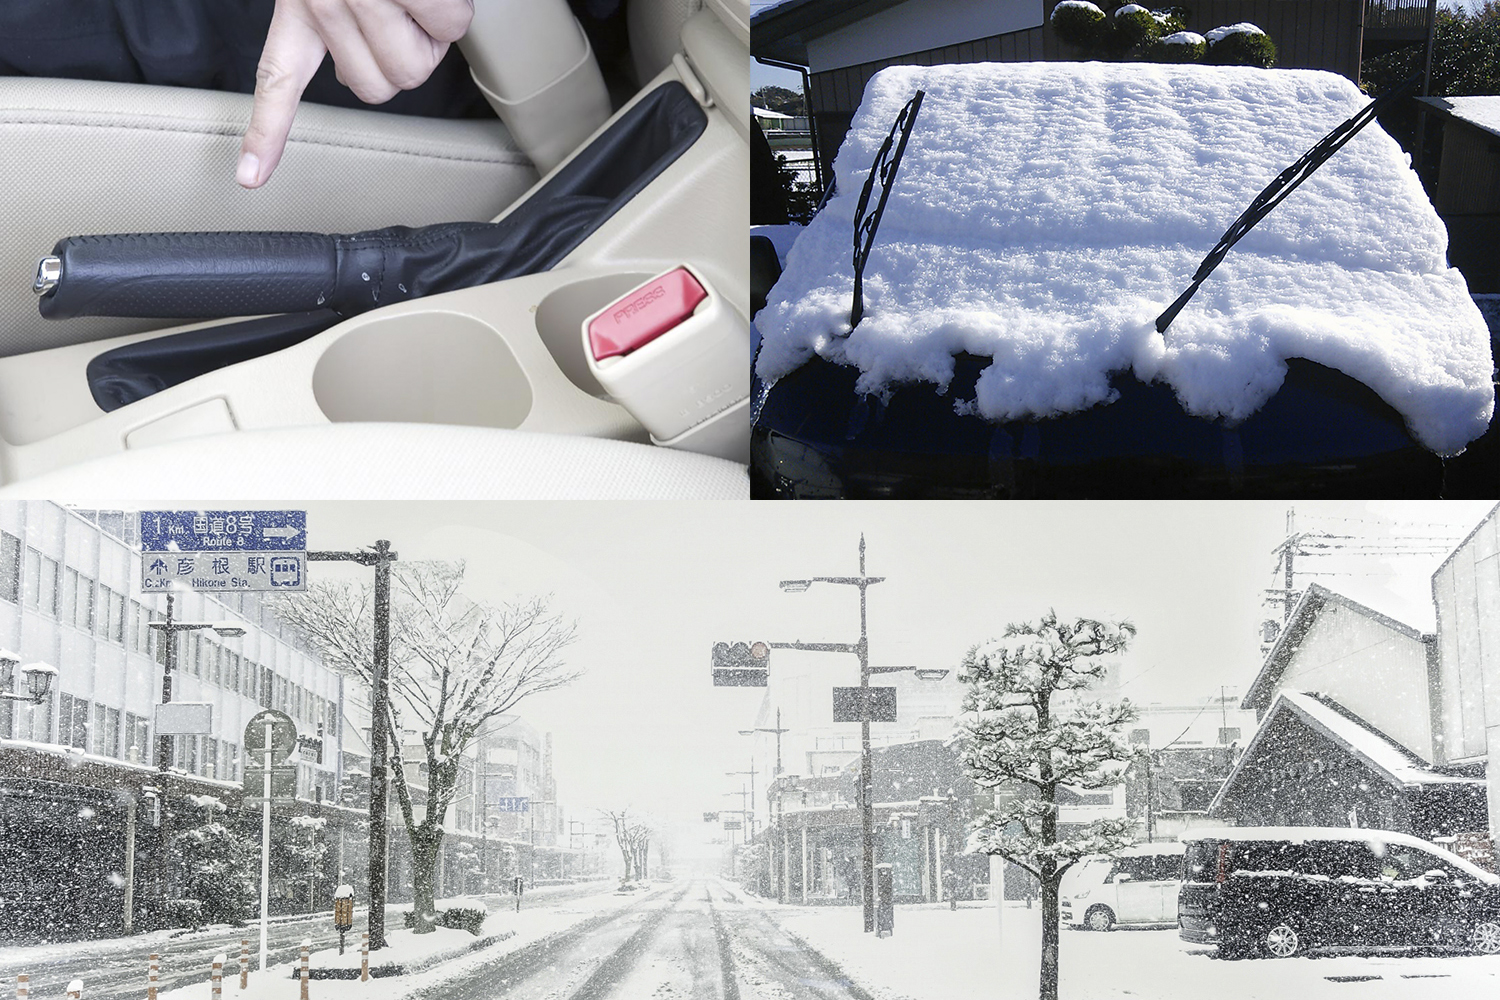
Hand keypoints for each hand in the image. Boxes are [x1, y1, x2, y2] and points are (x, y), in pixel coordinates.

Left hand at [237, 0, 473, 187]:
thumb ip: (346, 21)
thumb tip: (381, 68)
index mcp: (298, 2)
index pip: (277, 78)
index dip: (266, 132)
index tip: (249, 178)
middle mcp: (321, 0)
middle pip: (381, 87)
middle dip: (409, 58)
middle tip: (406, 17)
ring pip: (417, 64)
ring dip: (436, 31)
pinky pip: (449, 23)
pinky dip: (457, 6)